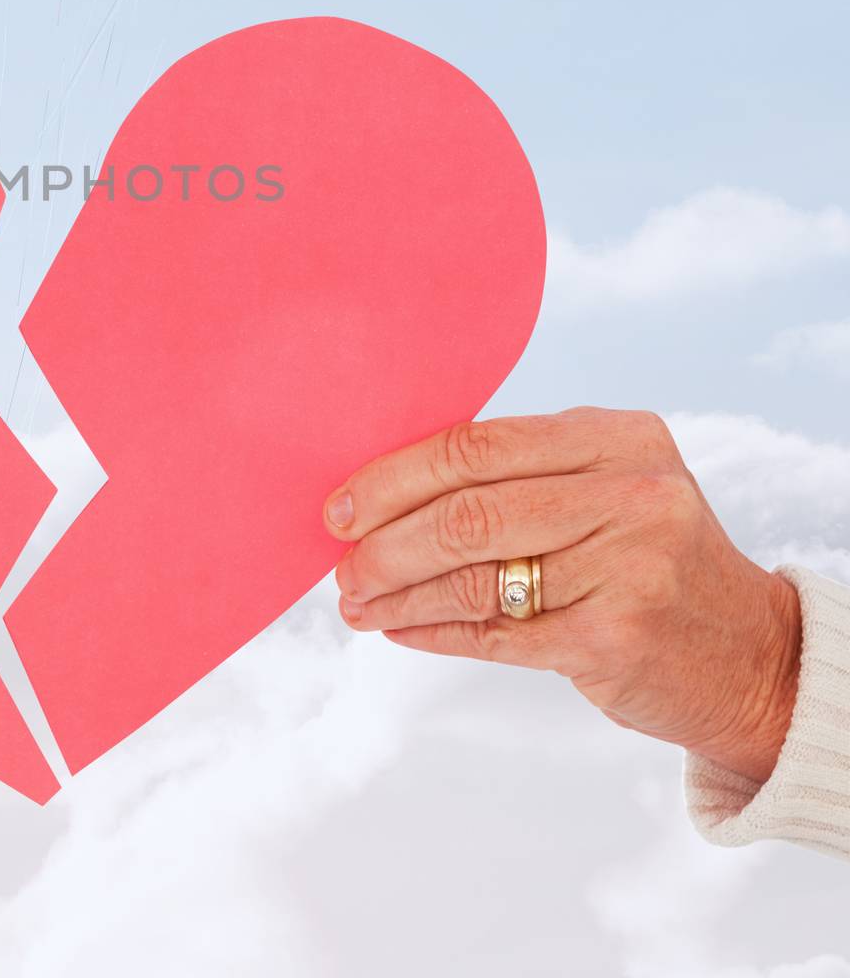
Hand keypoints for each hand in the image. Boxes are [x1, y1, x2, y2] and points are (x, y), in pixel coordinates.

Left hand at [325, 408, 800, 781]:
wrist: (751, 654)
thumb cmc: (646, 559)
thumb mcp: (605, 488)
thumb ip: (517, 476)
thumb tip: (381, 487)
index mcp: (618, 437)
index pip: (477, 445)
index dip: (394, 476)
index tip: (340, 505)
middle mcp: (632, 493)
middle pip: (468, 511)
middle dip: (385, 540)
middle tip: (340, 564)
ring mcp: (630, 566)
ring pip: (476, 576)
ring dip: (400, 591)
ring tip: (357, 601)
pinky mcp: (618, 637)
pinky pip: (497, 633)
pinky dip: (436, 631)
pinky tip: (400, 628)